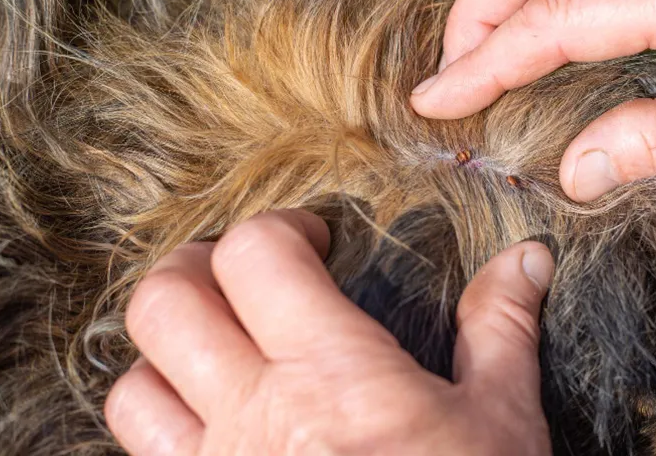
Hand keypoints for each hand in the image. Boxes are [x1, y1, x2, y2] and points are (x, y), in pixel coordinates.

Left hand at [105, 210, 553, 454]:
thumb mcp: (500, 422)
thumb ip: (499, 329)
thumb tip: (524, 260)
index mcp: (332, 376)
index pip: (255, 257)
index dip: (280, 228)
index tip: (315, 240)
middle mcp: (255, 421)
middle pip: (163, 304)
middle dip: (194, 267)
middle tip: (241, 272)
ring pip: (132, 389)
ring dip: (167, 355)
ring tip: (218, 347)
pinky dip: (165, 426)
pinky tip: (217, 422)